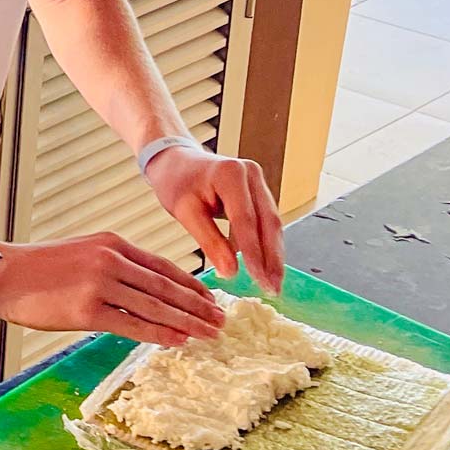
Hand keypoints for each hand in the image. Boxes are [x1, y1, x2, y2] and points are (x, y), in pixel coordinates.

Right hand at [0, 232, 223, 349]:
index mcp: (113, 244)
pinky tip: (178, 341)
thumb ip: (114, 267)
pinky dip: (159, 333)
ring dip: (187, 322)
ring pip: (155, 305)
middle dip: (198, 306)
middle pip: (166, 286)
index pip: (164, 266)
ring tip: (209, 334)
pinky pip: (131, 324)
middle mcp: (112, 260)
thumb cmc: (38, 268)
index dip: (192, 286)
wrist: (1, 272)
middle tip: (222, 321)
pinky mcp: (86, 309)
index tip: (212, 300)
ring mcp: (100, 284)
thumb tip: (144, 291)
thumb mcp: (83, 253)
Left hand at [144, 143, 284, 291]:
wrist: (175, 161)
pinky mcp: (259, 190)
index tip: (260, 281)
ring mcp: (258, 180)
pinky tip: (265, 267)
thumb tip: (231, 272)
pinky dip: (266, 244)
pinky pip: (266, 221)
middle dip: (272, 258)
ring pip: (272, 223)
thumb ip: (208, 241)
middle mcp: (251, 173)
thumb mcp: (185, 212)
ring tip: (272, 284)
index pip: (246, 221)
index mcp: (230, 174)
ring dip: (273, 254)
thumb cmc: (176, 183)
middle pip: (268, 222)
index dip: (255, 254)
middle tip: (273, 289)